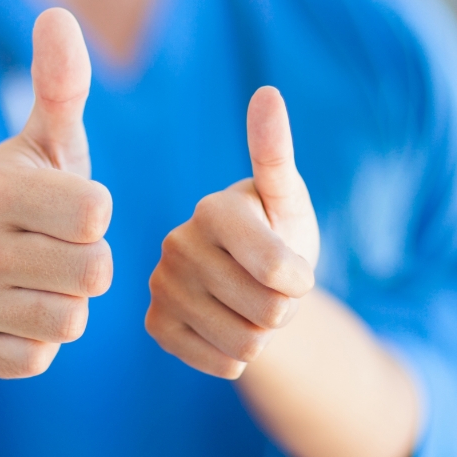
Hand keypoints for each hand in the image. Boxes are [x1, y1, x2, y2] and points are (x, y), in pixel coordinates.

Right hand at [0, 8, 112, 376]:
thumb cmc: (20, 198)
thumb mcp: (43, 142)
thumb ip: (60, 83)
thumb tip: (57, 15)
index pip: (97, 212)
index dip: (92, 214)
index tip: (62, 209)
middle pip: (93, 271)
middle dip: (86, 264)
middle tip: (51, 251)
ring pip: (69, 319)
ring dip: (64, 304)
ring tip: (32, 282)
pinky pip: (38, 358)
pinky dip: (34, 341)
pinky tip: (10, 315)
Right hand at [146, 86, 318, 378]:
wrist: (249, 282)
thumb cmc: (277, 232)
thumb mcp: (288, 201)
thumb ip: (277, 154)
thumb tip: (267, 93)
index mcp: (213, 210)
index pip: (279, 271)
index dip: (301, 280)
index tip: (295, 268)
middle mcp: (176, 244)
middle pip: (267, 312)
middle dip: (284, 310)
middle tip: (270, 289)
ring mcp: (161, 286)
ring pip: (245, 344)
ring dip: (263, 335)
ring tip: (250, 307)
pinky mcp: (156, 324)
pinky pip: (219, 363)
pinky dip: (236, 356)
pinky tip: (227, 329)